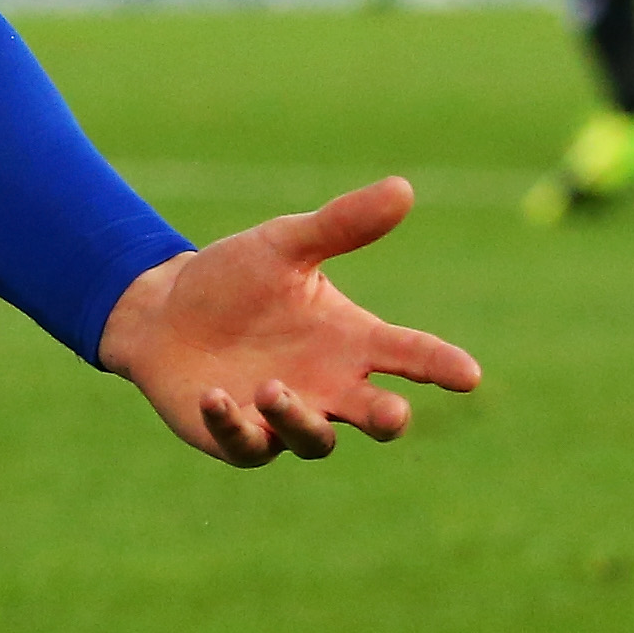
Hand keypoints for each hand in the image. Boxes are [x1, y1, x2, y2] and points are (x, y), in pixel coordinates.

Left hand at [97, 178, 480, 465]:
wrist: (164, 311)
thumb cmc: (236, 279)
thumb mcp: (286, 244)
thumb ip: (342, 224)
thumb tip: (403, 187)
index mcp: (351, 339)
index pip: (410, 354)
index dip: (441, 365)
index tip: (469, 374)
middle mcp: (329, 386)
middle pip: (376, 415)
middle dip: (387, 417)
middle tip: (394, 413)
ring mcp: (286, 418)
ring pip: (315, 439)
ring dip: (299, 418)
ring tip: (272, 388)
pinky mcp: (240, 438)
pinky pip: (248, 444)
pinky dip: (235, 425)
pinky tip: (217, 396)